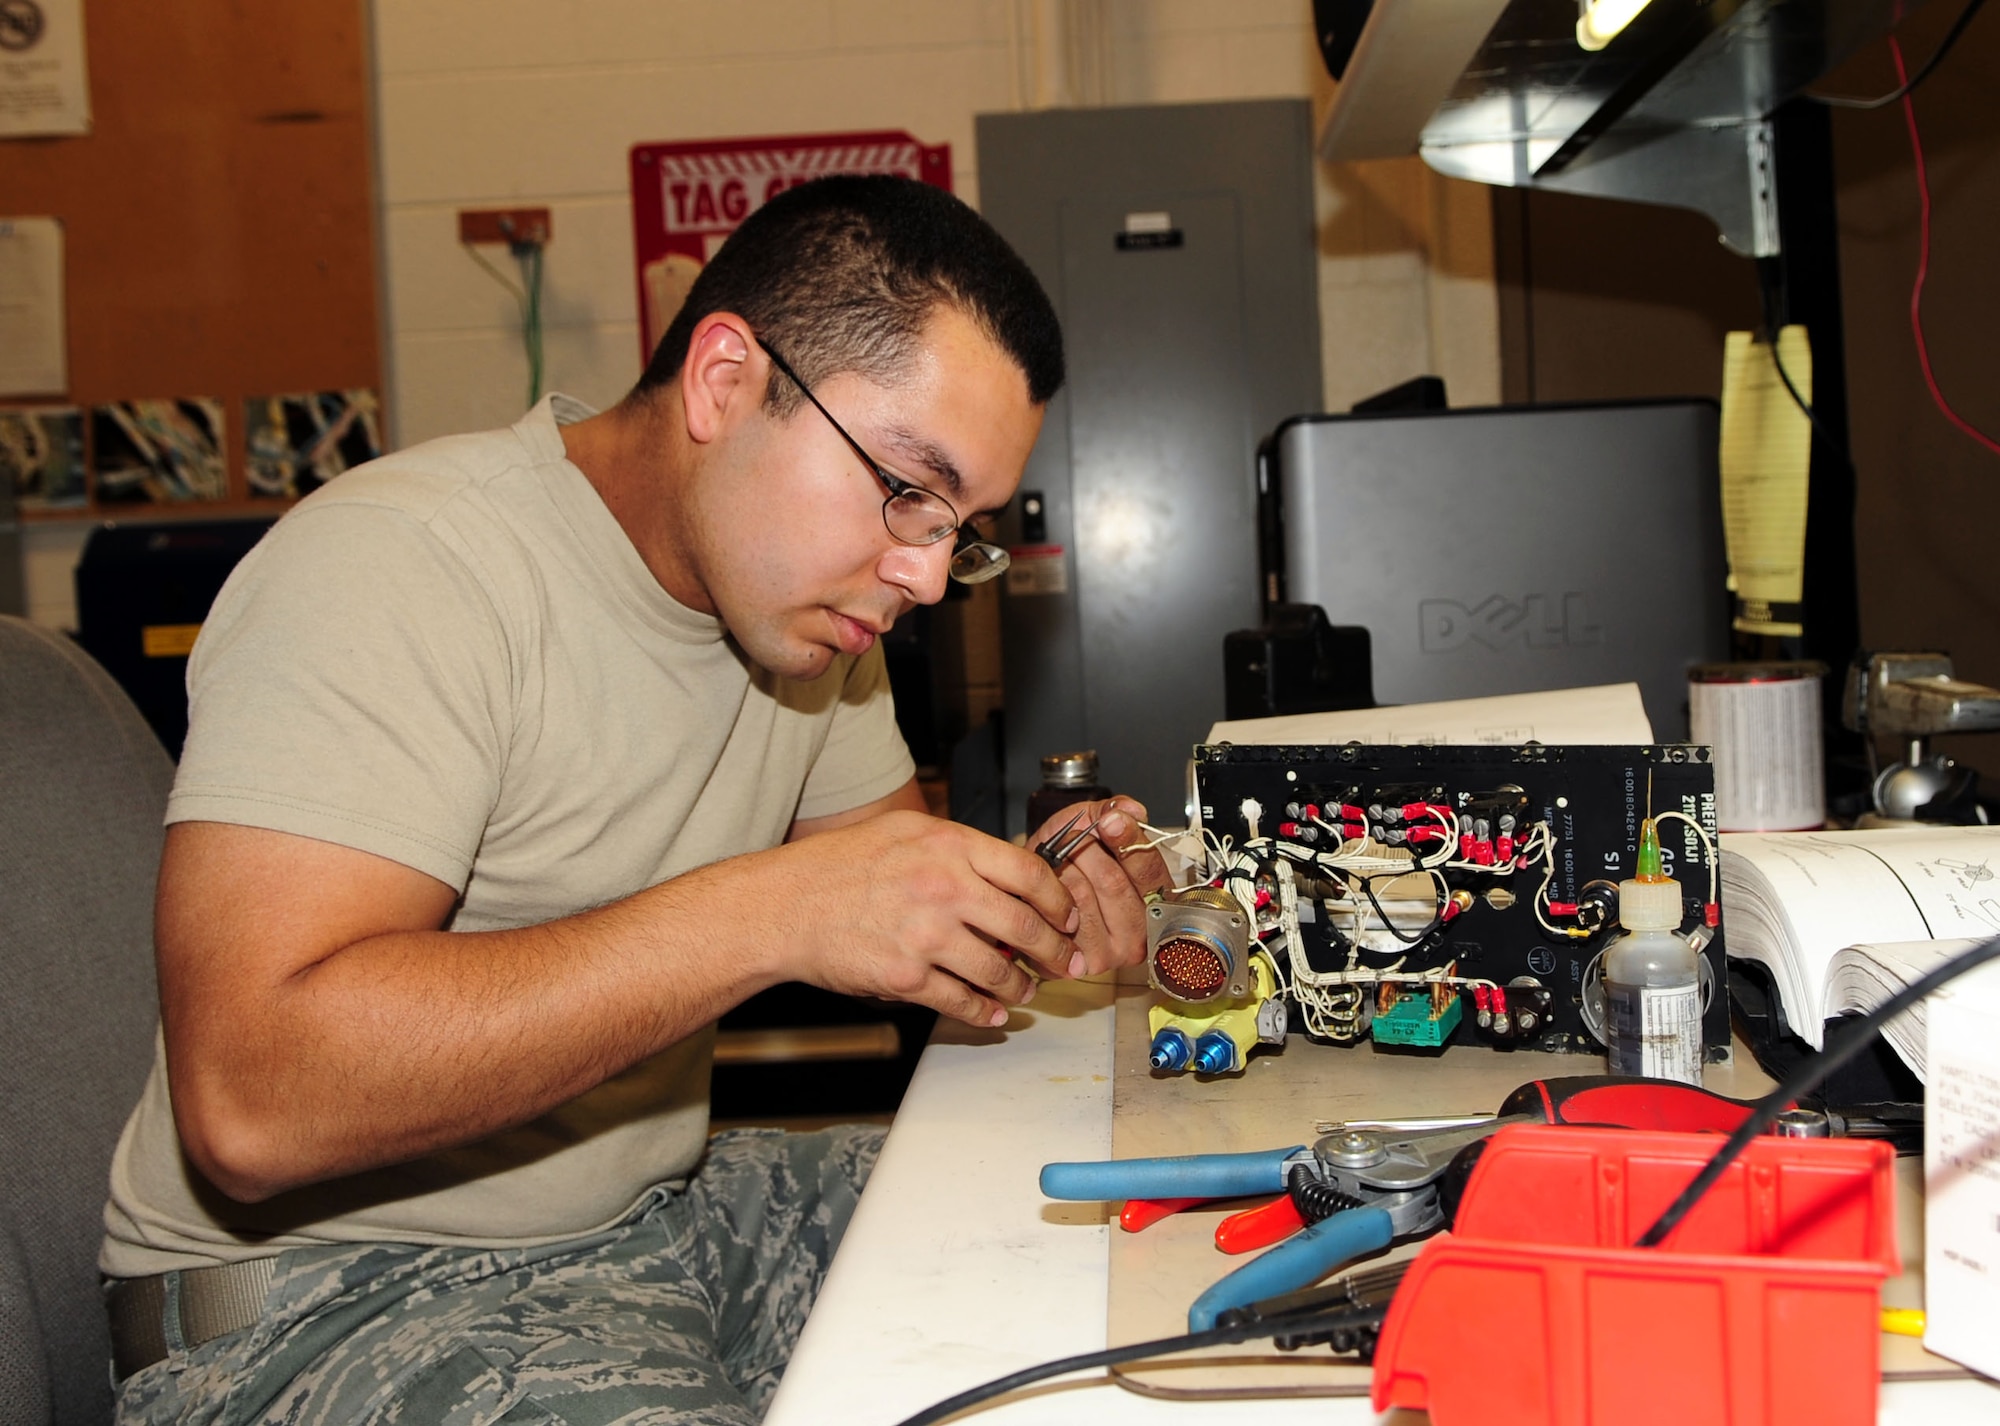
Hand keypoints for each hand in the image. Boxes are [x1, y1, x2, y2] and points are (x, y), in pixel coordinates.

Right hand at [769, 810, 1081, 1026]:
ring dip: (1022, 987)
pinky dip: (984, 1012)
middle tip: (1067, 963)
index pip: (1029, 872)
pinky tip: (993, 1013)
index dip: (1058, 900)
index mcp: (949, 846)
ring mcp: (926, 934)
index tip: (1066, 917)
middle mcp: (944, 887)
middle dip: (1056, 951)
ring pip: (999, 970)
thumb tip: (1005, 872)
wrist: (785, 905)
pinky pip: (961, 1001)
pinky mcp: (906, 976)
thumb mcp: (904, 831)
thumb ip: (957, 847)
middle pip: (1026, 925)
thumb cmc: (839, 865)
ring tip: (1027, 991)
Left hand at [1033, 795, 1172, 975]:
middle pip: (1111, 881)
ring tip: (1061, 866)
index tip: (1111, 821)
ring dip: (1062, 870)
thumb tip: (1131, 809)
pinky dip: (1047, 894)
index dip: (1130, 842)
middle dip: (1084, 851)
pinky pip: (1058, 914)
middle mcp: (1142, 931)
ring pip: (1081, 894)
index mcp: (1158, 898)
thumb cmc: (1073, 865)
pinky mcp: (1083, 962)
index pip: (1150, 870)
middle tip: (1071, 841)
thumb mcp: (1092, 828)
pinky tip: (1051, 891)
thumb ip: (1112, 811)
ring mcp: (1114, 951)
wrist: (1040, 896)